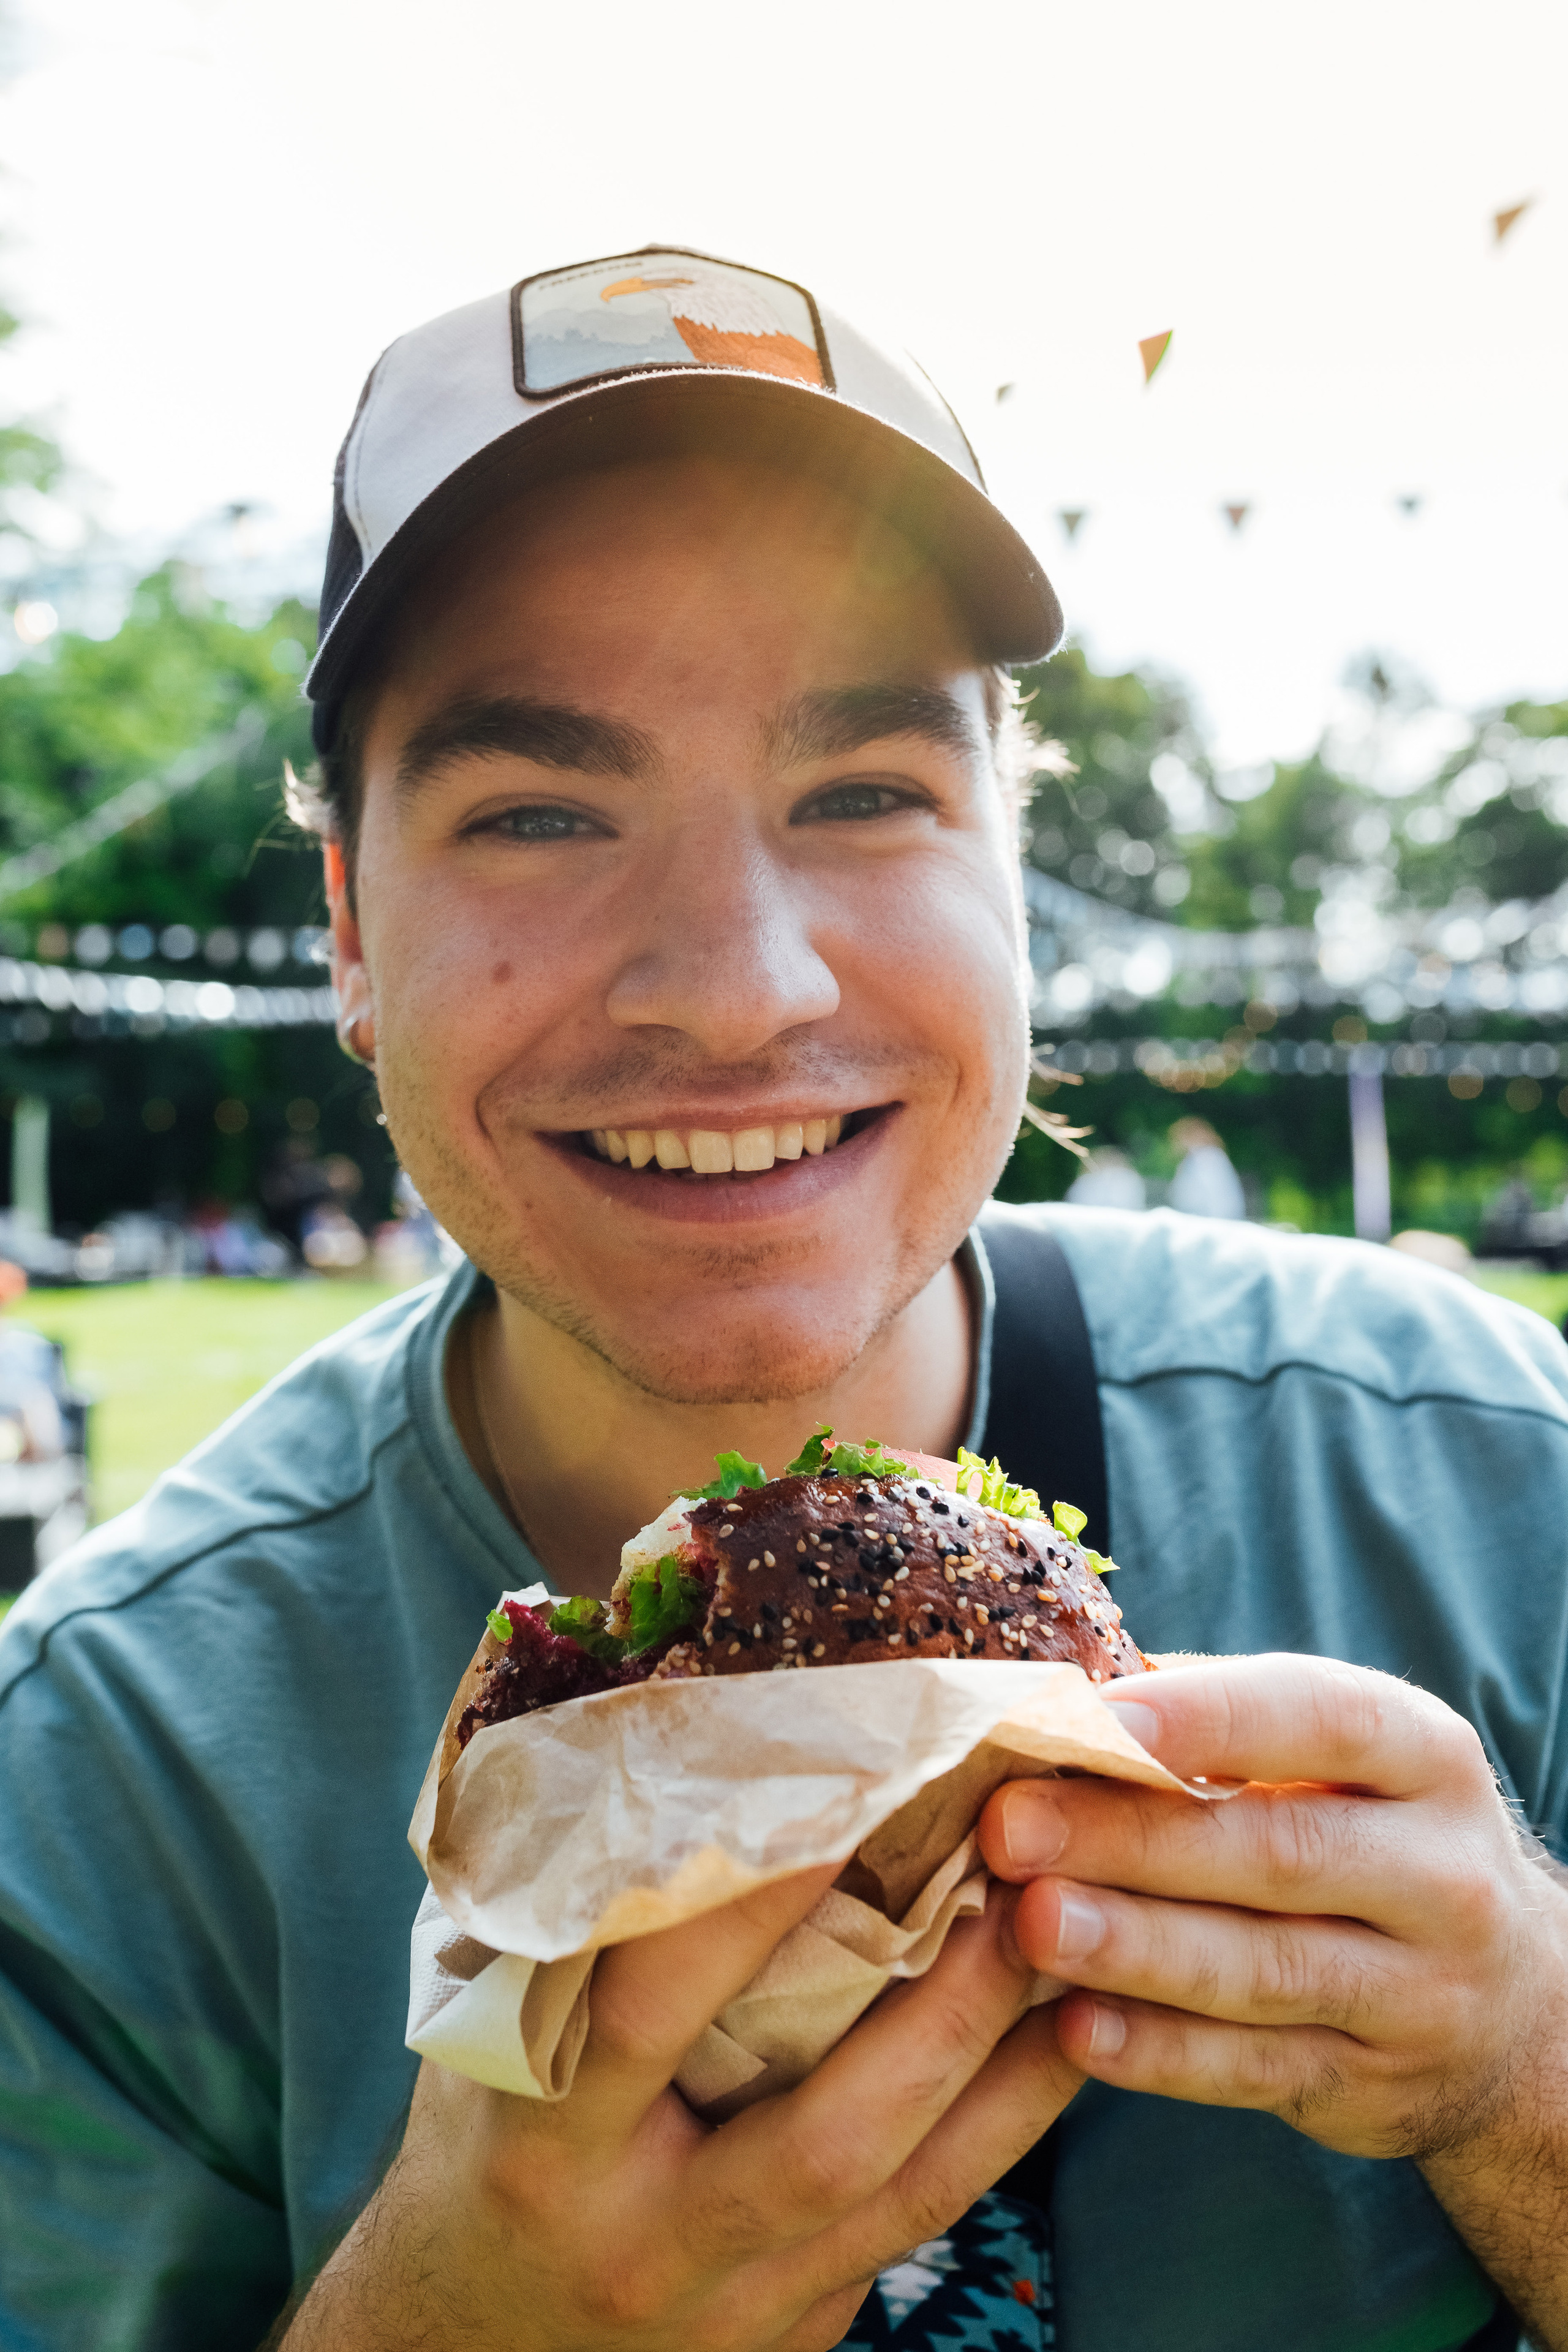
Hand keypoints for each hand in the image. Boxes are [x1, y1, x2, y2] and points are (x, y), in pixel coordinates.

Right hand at [281, 1865, 1081, 2350]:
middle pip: (824, 2135)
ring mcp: (731, 2309)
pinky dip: (1000, 2129)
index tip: (841, 1795)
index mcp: (544, 2144)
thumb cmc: (475, 2149)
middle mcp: (645, 2242)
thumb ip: (564, 1934)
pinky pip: (920, 2228)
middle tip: (1018, 1879)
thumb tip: (668, 1759)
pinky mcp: (794, 2336)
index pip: (654, 2010)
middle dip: (939, 2009)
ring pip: (903, 2195)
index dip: (748, 1906)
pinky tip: (1062, 2040)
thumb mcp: (479, 2044)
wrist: (460, 2346)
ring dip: (1003, 2065)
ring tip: (1071, 1940)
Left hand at [977, 1653, 1567, 2343]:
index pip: (1320, 1717)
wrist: (1510, 2002)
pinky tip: (1076, 2029)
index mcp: (1424, 1756)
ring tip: (1033, 1923)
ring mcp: (1421, 1992)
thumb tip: (1064, 1684)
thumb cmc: (1365, 1835)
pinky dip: (1161, 2054)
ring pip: (1264, 1969)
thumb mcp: (1333, 1761)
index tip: (1093, 1716)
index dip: (1205, 1716)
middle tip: (1012, 1827)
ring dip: (1137, 1949)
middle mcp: (1442, 1873)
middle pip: (1277, 1851)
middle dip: (1132, 1838)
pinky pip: (1256, 2070)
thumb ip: (1214, 1719)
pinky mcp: (1375, 2087)